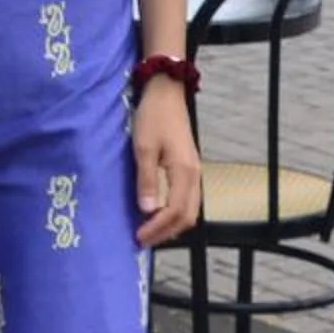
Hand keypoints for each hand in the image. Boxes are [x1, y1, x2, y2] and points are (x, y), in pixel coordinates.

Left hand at [132, 87, 202, 247]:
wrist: (167, 92)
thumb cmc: (153, 117)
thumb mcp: (143, 147)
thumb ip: (146, 179)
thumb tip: (147, 210)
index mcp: (184, 172)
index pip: (175, 212)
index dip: (158, 228)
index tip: (139, 237)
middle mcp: (194, 175)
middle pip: (187, 216)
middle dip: (166, 232)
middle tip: (144, 239)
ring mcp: (194, 171)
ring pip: (190, 209)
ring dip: (172, 224)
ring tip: (150, 230)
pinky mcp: (190, 167)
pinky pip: (188, 199)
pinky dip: (175, 212)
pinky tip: (159, 213)